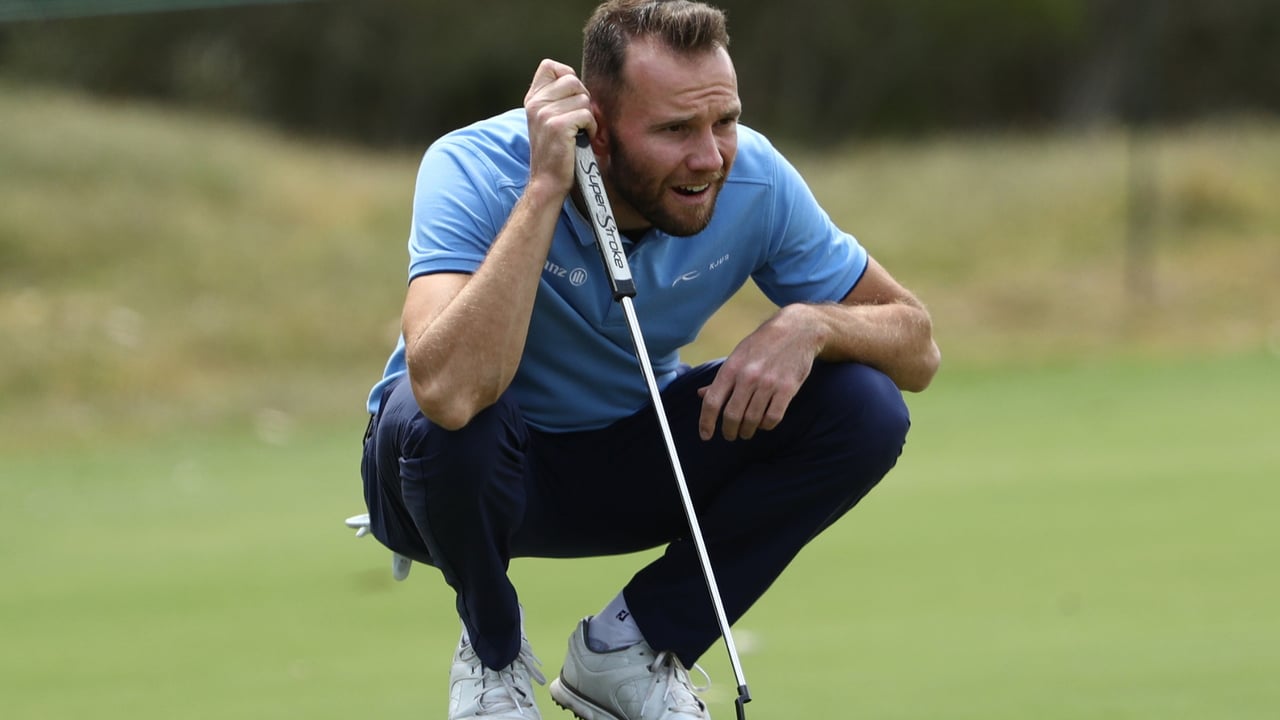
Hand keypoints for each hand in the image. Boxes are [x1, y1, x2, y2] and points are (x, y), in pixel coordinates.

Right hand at [524, 59, 595, 197]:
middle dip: (583, 99)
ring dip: (589, 117)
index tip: (572, 97)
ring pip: (583, 99)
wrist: (547, 182)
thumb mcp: (548, 121)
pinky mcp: (557, 126)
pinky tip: (584, 139)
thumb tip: (580, 85)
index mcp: (532, 99)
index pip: (550, 66)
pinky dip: (591, 128)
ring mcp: (545, 114)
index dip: (567, 75)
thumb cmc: (555, 152)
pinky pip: (587, 115)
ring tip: (582, 132)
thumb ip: (557, 100)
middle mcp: (536, 103)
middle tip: (581, 120)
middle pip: (573, 80)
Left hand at [697, 306, 821, 440]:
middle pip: (732, 416)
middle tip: (730, 435)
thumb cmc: (763, 344)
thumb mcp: (738, 355)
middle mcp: (748, 376)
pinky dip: (766, 425)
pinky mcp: (787, 389)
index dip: (706, 422)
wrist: (797, 330)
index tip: (705, 435)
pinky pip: (773, 418)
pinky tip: (764, 422)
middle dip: (729, 431)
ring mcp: (768, 383)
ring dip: (747, 431)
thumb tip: (702, 395)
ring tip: (746, 431)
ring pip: (752, 420)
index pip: (712, 402)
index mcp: (731, 368)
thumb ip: (721, 378)